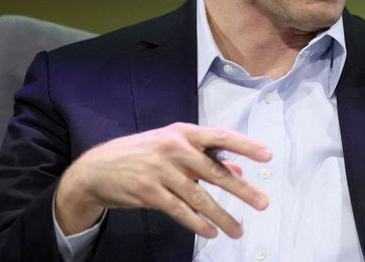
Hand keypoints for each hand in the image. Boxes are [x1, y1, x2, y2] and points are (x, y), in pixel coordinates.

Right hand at [54, 123, 270, 237]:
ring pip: (200, 197)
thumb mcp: (173, 148)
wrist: (97, 169)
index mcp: (183, 133)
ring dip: (222, 216)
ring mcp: (160, 170)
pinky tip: (211, 231)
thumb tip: (239, 173)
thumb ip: (206, 159)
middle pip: (215, 171)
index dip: (245, 146)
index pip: (220, 137)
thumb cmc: (142, 155)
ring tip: (238, 229)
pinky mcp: (149, 192)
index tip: (267, 156)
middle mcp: (174, 148)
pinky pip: (180, 211)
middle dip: (241, 190)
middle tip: (262, 203)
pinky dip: (198, 223)